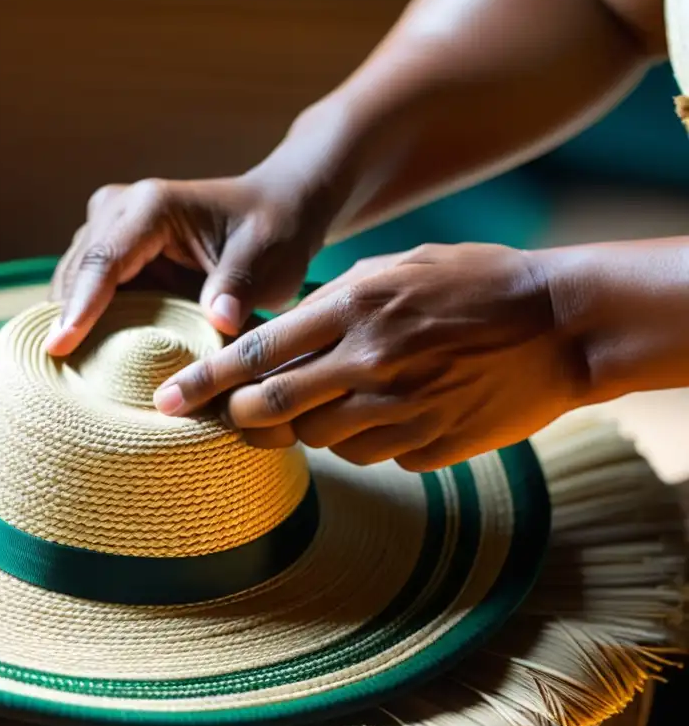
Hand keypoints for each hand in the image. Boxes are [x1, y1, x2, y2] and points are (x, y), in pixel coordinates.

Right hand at [45, 175, 325, 355]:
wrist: (274, 209)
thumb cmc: (273, 231)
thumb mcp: (268, 257)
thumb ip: (239, 286)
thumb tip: (220, 322)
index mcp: (152, 207)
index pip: (104, 259)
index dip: (80, 306)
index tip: (59, 348)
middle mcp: (119, 210)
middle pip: (76, 272)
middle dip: (66, 323)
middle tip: (60, 381)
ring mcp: (108, 229)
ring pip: (71, 282)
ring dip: (70, 325)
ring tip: (66, 379)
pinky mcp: (111, 254)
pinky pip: (83, 291)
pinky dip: (83, 323)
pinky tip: (84, 361)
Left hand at [153, 243, 587, 470]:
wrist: (560, 325)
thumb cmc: (472, 282)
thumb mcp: (393, 269)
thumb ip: (330, 305)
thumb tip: (274, 344)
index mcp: (353, 308)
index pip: (256, 354)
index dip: (203, 381)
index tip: (166, 400)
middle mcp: (368, 363)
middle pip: (269, 407)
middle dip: (233, 417)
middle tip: (220, 417)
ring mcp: (400, 411)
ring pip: (315, 440)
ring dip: (302, 427)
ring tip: (325, 400)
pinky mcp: (428, 447)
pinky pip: (369, 456)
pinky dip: (359, 440)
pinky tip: (382, 413)